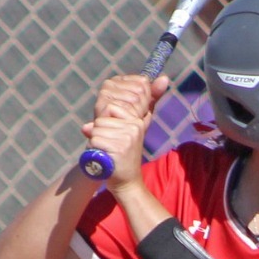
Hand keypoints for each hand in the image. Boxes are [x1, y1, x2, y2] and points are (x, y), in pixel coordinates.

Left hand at [81, 74, 170, 188]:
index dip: (105, 120)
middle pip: (102, 117)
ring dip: (97, 141)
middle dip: (99, 131)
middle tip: (110, 144)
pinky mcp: (120, 147)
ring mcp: (128, 136)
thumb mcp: (133, 126)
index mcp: (137, 119)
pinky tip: (105, 157)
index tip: (112, 133)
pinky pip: (96, 139)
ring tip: (108, 151)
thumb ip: (141, 105)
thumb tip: (163, 78)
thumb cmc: (125, 153)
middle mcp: (135, 126)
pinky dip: (95, 149)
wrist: (126, 181)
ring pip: (97, 128)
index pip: (110, 106)